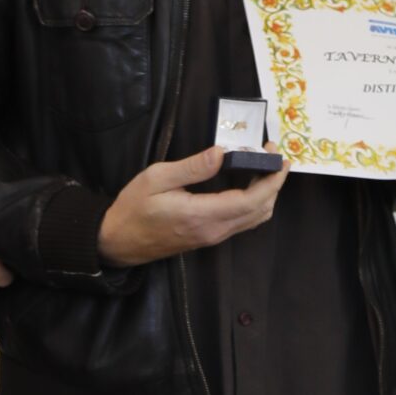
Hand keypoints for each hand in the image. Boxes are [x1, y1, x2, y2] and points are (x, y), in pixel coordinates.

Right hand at [99, 147, 286, 264]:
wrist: (118, 241)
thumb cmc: (133, 208)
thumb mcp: (157, 178)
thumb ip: (192, 167)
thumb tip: (222, 153)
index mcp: (202, 215)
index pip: (252, 200)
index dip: (271, 179)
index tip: (277, 157)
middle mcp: (214, 230)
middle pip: (260, 211)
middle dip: (274, 184)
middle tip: (274, 157)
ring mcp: (213, 237)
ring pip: (254, 219)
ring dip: (267, 194)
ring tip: (265, 167)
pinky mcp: (209, 237)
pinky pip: (243, 222)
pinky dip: (255, 203)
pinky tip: (250, 184)